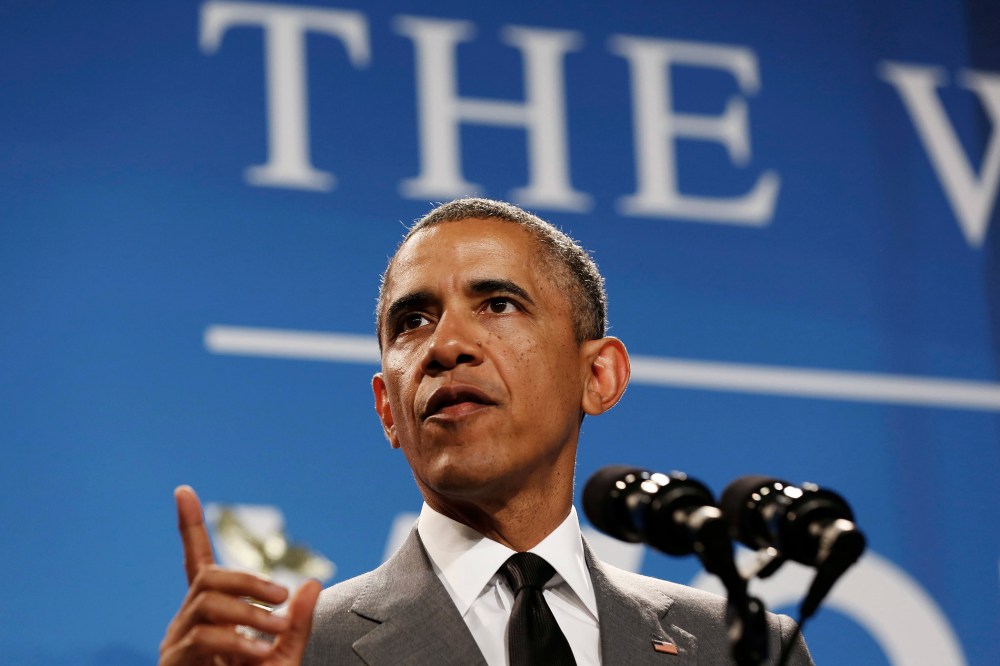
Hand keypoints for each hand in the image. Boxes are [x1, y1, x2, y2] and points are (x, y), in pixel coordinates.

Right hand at [159, 486, 321, 664]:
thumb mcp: (284, 658)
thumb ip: (296, 623)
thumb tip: (310, 583)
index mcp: (213, 615)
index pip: (198, 562)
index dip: (190, 527)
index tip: (184, 490)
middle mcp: (189, 622)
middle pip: (207, 576)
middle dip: (247, 579)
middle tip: (282, 597)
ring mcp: (178, 643)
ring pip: (207, 602)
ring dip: (248, 612)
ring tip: (274, 632)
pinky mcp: (176, 663)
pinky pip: (204, 637)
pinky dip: (236, 642)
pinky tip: (258, 655)